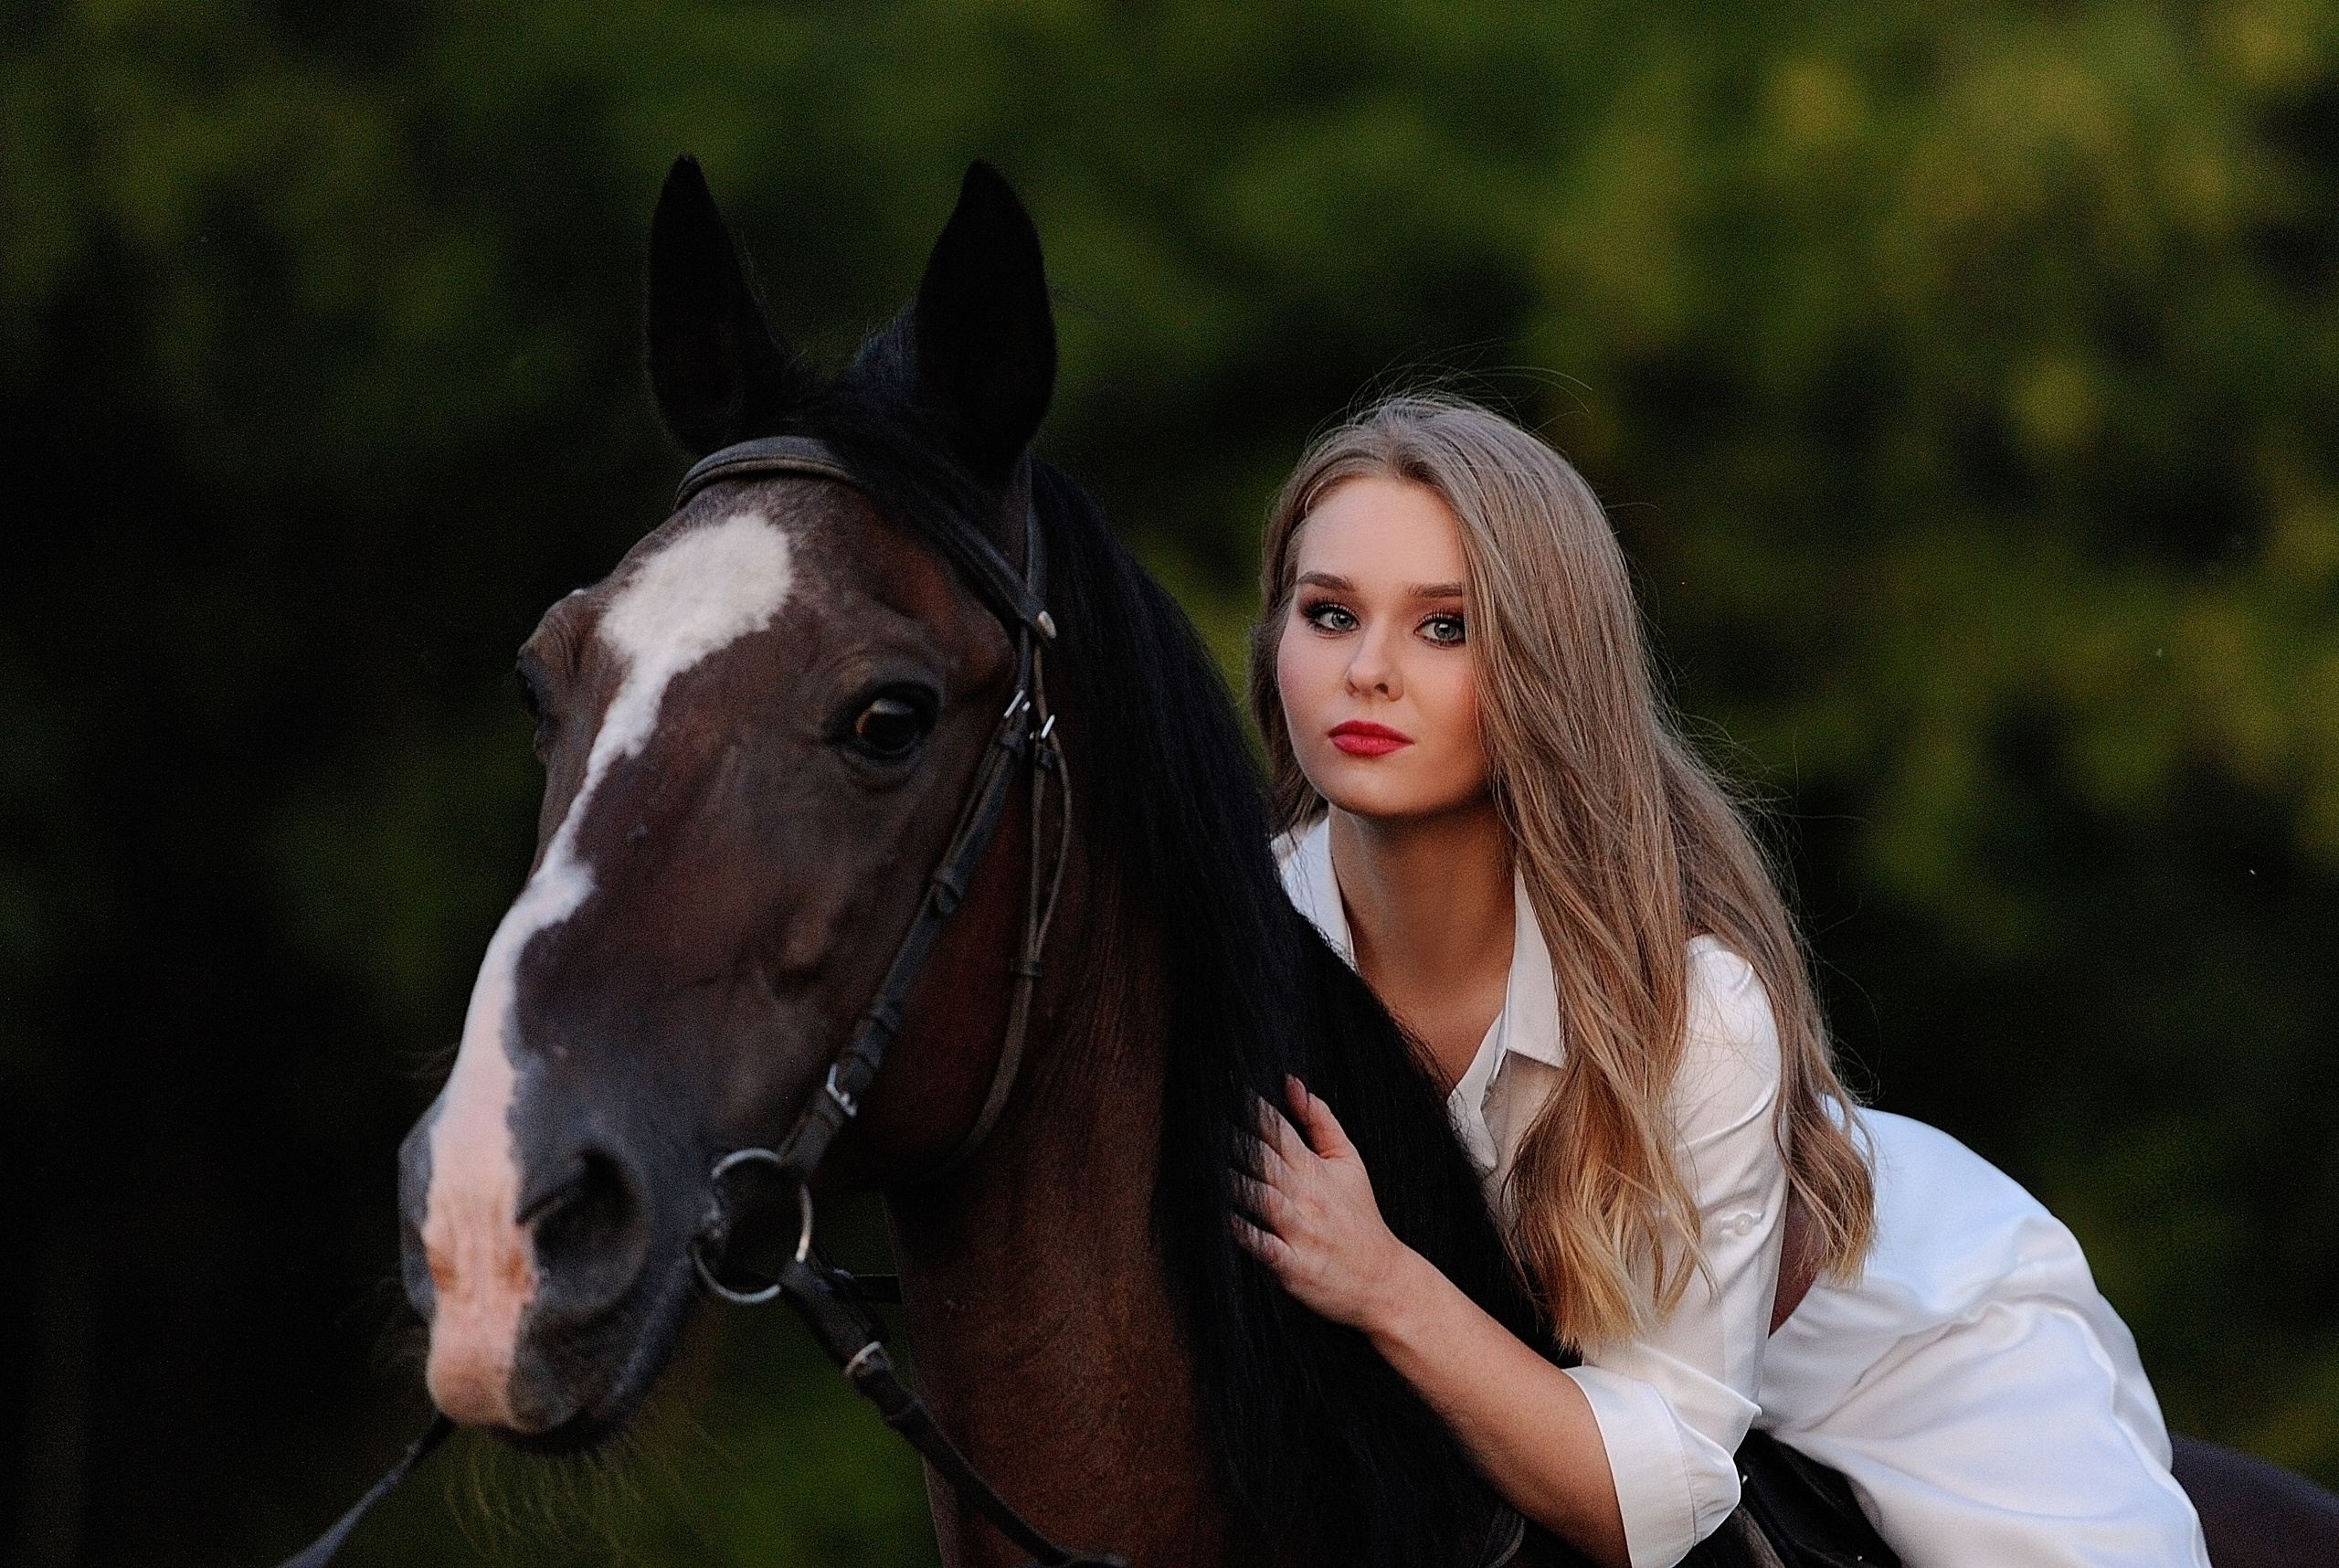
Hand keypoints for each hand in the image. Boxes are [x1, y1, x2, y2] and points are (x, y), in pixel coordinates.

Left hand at [1230, 1075, 1414, 1329]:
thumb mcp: (1349, 1162)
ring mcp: (1302, 1233)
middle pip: (1265, 1161)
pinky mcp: (1295, 1267)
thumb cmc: (1360, 1218)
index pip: (1278, 1131)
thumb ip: (1320, 1121)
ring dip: (1237, 1182)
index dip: (1251, 1110)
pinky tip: (1228, 1219)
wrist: (1383, 1281)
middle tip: (1203, 1123)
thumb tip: (1291, 1083)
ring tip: (1207, 1165)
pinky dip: (1248, 1234)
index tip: (1225, 1090)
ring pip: (1264, 1199)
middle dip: (1236, 1141)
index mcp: (1316, 1170)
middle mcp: (1307, 1197)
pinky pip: (1268, 1248)